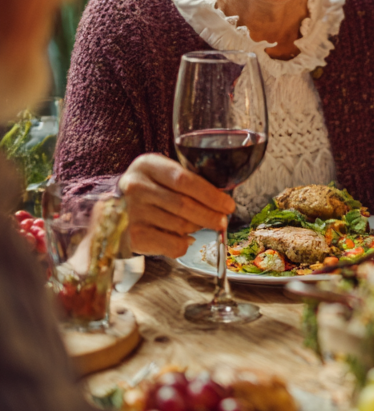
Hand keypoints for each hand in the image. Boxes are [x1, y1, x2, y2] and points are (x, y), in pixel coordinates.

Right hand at [118, 153, 235, 257]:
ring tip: (197, 225)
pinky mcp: (133, 237)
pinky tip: (184, 238)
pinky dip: (185, 244)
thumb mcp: (161, 174)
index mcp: (147, 165)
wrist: (109, 210)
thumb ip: (187, 181)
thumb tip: (221, 201)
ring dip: (197, 228)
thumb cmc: (147, 190)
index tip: (228, 205)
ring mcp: (132, 213)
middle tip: (222, 221)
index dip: (211, 195)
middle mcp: (136, 187)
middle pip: (185, 205)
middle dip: (211, 216)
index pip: (185, 180)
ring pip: (181, 226)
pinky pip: (173, 245)